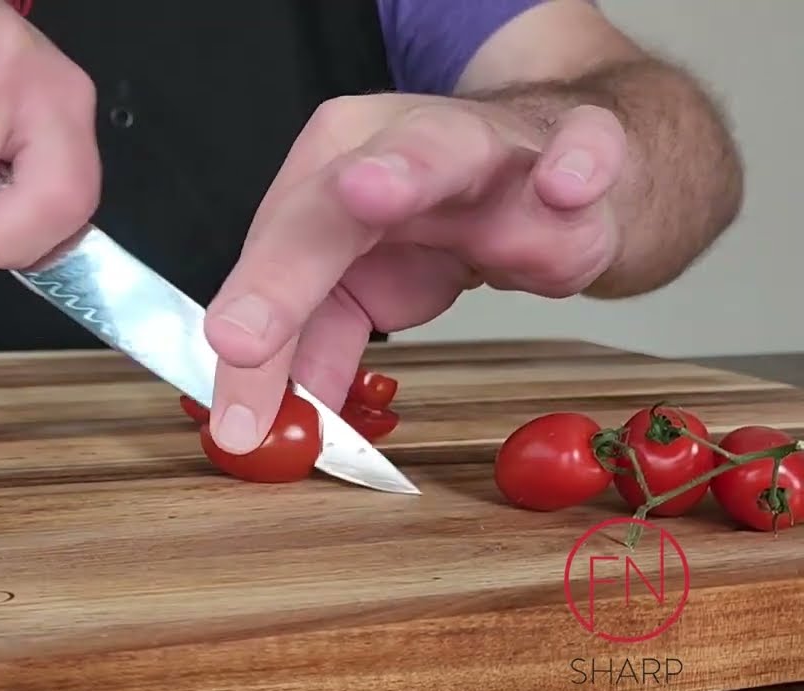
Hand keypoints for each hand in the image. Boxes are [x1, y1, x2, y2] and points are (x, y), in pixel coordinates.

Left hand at [202, 94, 626, 452]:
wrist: (546, 177)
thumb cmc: (431, 225)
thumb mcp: (357, 288)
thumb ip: (309, 348)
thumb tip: (255, 425)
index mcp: (324, 178)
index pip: (274, 255)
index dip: (249, 319)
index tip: (227, 372)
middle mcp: (387, 149)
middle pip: (325, 208)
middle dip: (284, 269)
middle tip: (239, 335)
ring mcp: (481, 145)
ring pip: (441, 147)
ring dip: (406, 171)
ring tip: (369, 195)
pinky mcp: (567, 154)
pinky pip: (583, 149)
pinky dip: (580, 166)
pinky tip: (568, 189)